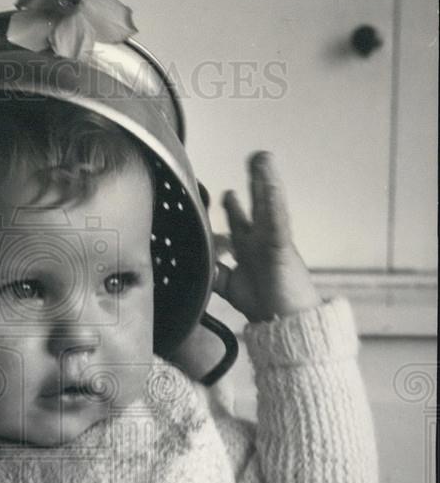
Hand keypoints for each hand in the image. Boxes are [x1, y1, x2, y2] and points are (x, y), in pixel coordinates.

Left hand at [214, 151, 320, 321]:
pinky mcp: (282, 248)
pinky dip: (273, 203)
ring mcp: (273, 242)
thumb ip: (214, 272)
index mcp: (250, 249)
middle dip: (255, 182)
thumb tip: (198, 263)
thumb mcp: (228, 285)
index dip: (233, 206)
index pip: (240, 222)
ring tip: (264, 158)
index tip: (225, 192)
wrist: (285, 323)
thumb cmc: (264, 305)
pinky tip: (271, 186)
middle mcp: (262, 241)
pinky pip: (277, 222)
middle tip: (256, 159)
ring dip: (266, 181)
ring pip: (269, 205)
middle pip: (258, 205)